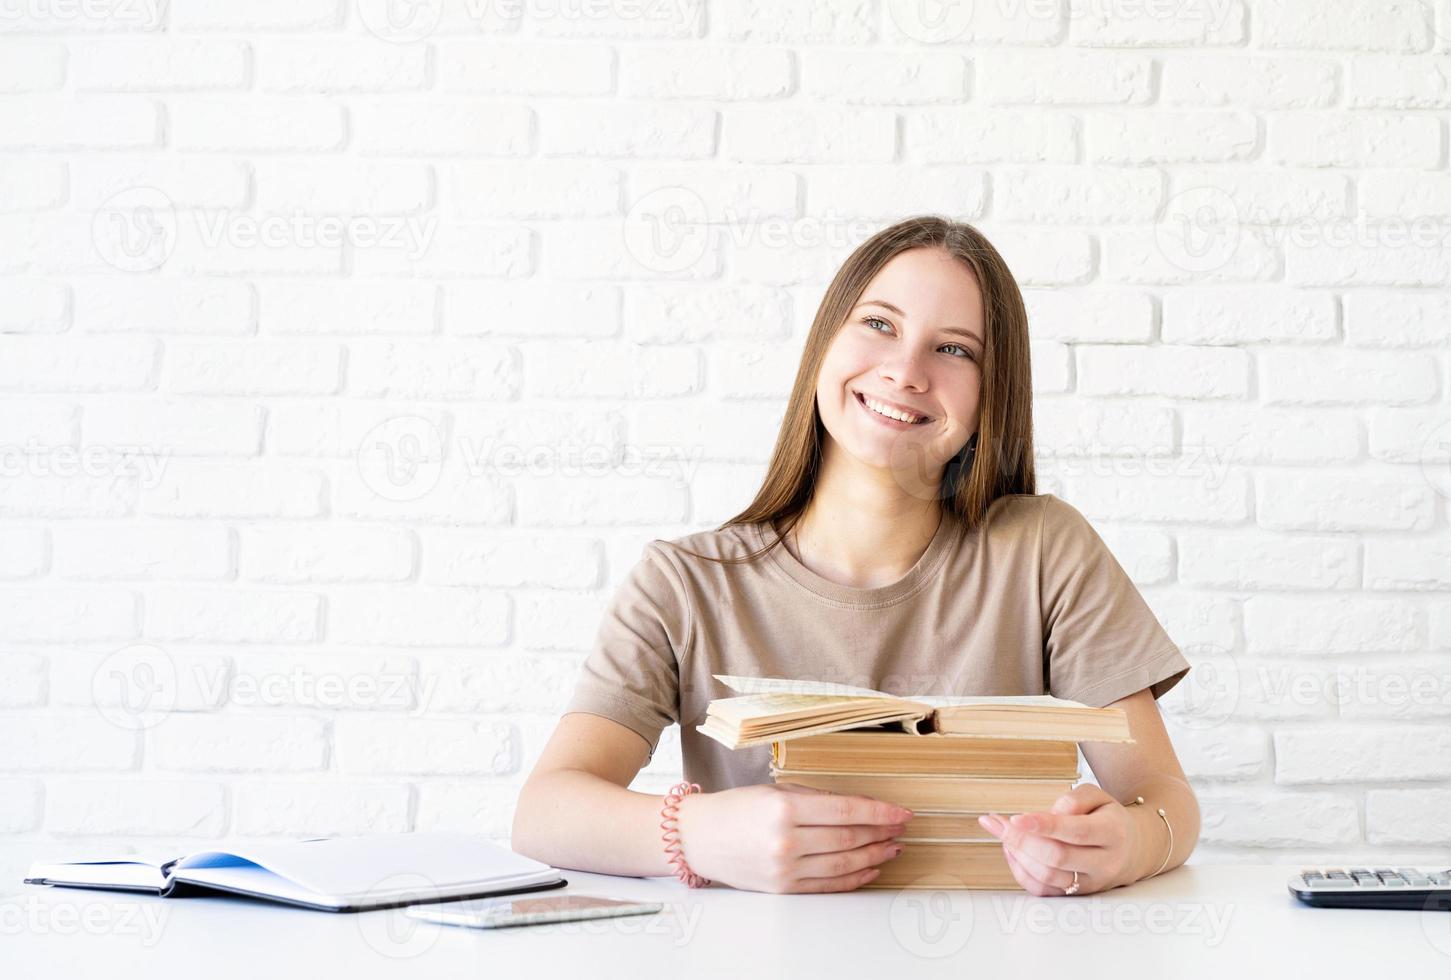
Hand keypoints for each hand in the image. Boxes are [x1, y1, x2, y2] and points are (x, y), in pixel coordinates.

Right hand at [673, 783, 912, 892]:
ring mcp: (785, 870)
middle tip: (900, 829)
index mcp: (785, 810)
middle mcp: (786, 842)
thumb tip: (859, 808)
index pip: (846, 812)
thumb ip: (816, 799)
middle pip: (849, 839)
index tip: (901, 812)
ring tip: (892, 848)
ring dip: (874, 856)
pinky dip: (854, 878)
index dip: (880, 813)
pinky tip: (869, 868)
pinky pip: (829, 886)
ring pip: (844, 865)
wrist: (698, 838)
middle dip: (881, 833)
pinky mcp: (784, 889)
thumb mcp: (775, 792)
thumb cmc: (735, 809)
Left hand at [978, 784, 1136, 896]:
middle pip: (1057, 857)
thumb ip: (1074, 799)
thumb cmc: (1106, 818)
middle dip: (1022, 840)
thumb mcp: (1098, 796)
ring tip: (1004, 834)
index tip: (1015, 818)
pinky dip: (1020, 871)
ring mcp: (1090, 883)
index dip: (1043, 826)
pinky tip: (1012, 851)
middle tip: (999, 823)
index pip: (1075, 832)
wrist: (1131, 849)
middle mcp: (1105, 863)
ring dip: (1018, 855)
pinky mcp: (1076, 896)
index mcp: (1113, 833)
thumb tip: (1046, 815)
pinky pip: (1042, 891)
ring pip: (1047, 877)